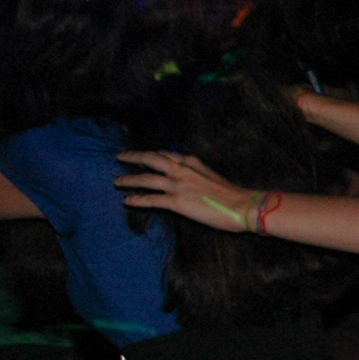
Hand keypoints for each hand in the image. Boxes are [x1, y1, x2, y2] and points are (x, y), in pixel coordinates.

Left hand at [116, 149, 262, 232]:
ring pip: (147, 179)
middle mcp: (182, 170)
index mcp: (192, 163)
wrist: (242, 205)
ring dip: (130, 179)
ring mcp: (178, 185)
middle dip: (134, 157)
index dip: (152, 154)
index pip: (167, 154)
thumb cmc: (232, 195)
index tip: (142, 154)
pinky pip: (152, 200)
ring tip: (116, 181)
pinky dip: (138, 199)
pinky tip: (127, 201)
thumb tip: (187, 181)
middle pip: (152, 159)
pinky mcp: (177, 202)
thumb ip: (197, 175)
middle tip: (119, 156)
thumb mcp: (212, 177)